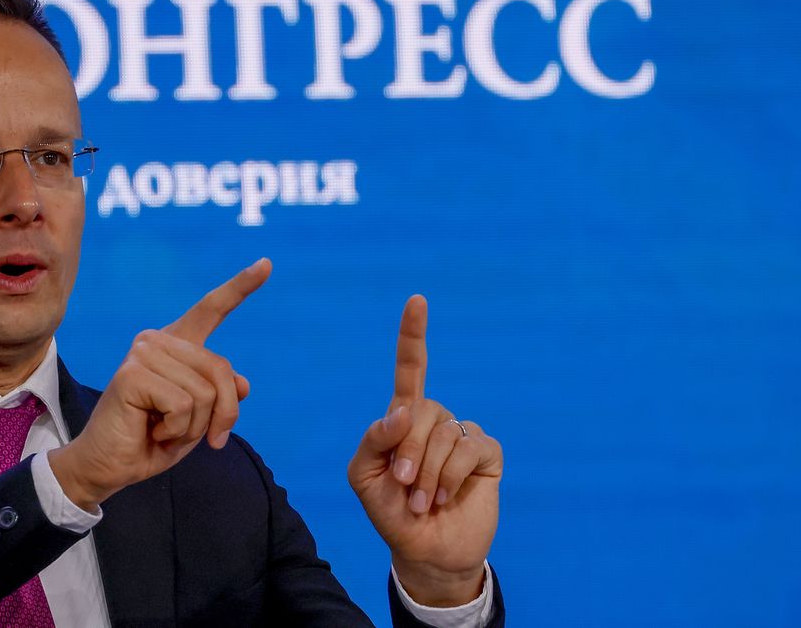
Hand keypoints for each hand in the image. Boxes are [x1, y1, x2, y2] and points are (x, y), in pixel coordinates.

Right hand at [49, 258, 271, 510]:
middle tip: (204, 438)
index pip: (211, 309)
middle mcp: (158, 340)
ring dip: (192, 427)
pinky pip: (183, 405)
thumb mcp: (200, 419)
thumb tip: (243, 385)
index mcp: (177, 344)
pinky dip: (176, 430)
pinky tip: (152, 431)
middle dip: (221, 414)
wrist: (110, 467)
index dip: (240, 287)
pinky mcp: (132, 373)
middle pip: (221, 370)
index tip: (265, 264)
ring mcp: (143, 353)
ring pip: (204, 393)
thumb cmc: (153, 440)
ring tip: (164, 431)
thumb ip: (220, 396)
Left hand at [347, 295, 502, 606]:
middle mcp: (435, 419)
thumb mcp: (364, 477)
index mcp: (403, 418)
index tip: (417, 301)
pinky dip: (452, 477)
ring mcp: (463, 435)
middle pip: (421, 410)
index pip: (410, 369)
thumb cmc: (390, 512)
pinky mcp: (487, 455)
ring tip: (423, 501)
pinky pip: (470, 449)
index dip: (413, 335)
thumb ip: (373, 441)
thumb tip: (402, 411)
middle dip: (407, 453)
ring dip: (429, 474)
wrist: (423, 551)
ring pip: (445, 433)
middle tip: (403, 486)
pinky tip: (447, 496)